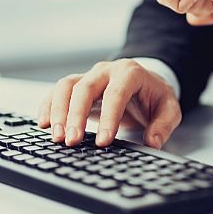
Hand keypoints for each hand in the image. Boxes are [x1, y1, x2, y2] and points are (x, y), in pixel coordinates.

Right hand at [37, 59, 181, 148]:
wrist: (145, 81)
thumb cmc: (154, 95)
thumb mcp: (169, 108)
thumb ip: (163, 125)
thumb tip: (152, 142)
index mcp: (130, 73)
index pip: (116, 94)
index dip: (108, 117)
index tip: (103, 141)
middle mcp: (105, 71)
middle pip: (85, 88)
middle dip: (76, 115)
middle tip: (72, 141)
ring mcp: (88, 75)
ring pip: (66, 87)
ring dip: (58, 111)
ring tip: (57, 136)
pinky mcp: (77, 84)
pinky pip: (57, 92)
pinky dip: (48, 106)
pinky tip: (43, 123)